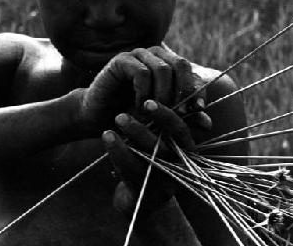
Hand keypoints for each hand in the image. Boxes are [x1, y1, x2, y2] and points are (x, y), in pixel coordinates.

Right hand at [78, 46, 206, 132]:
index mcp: (169, 64)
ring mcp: (138, 54)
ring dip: (163, 95)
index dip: (197, 90)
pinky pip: (142, 72)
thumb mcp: (162, 120)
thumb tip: (208, 124)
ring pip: (162, 69)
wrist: (99, 117)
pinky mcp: (121, 60)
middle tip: (180, 113)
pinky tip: (140, 108)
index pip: (191, 72)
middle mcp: (155, 55)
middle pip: (180, 64)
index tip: (199, 109)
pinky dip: (145, 93)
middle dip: (183, 91)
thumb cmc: (133, 118)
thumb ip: (183, 119)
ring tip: (156, 114)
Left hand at [102, 99, 203, 215]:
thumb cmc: (153, 162)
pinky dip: (118, 150)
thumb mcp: (163, 143)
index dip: (168, 114)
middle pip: (171, 141)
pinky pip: (131, 168)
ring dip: (135, 132)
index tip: (149, 100)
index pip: (182, 129)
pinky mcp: (144, 191)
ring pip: (151, 154)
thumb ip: (165, 123)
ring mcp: (163, 180)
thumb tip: (164, 89)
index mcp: (186, 150)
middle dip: (156, 120)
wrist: (143, 201)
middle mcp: (179, 165)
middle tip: (141, 102)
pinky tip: (107, 135)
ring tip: (118, 116)